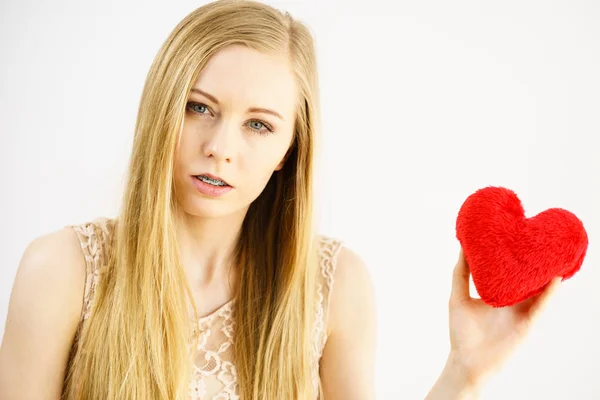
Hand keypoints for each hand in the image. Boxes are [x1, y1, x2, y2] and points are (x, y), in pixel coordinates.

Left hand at [447, 248, 561, 386]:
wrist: (467, 361)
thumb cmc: (462, 331)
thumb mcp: (458, 296)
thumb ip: (461, 273)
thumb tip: (463, 247)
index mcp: (498, 295)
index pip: (510, 273)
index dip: (515, 257)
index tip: (517, 236)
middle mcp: (512, 302)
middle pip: (528, 279)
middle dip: (536, 263)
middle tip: (542, 242)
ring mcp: (522, 313)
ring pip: (540, 291)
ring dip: (548, 275)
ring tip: (555, 256)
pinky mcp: (527, 324)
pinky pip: (541, 307)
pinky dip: (549, 294)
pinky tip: (555, 279)